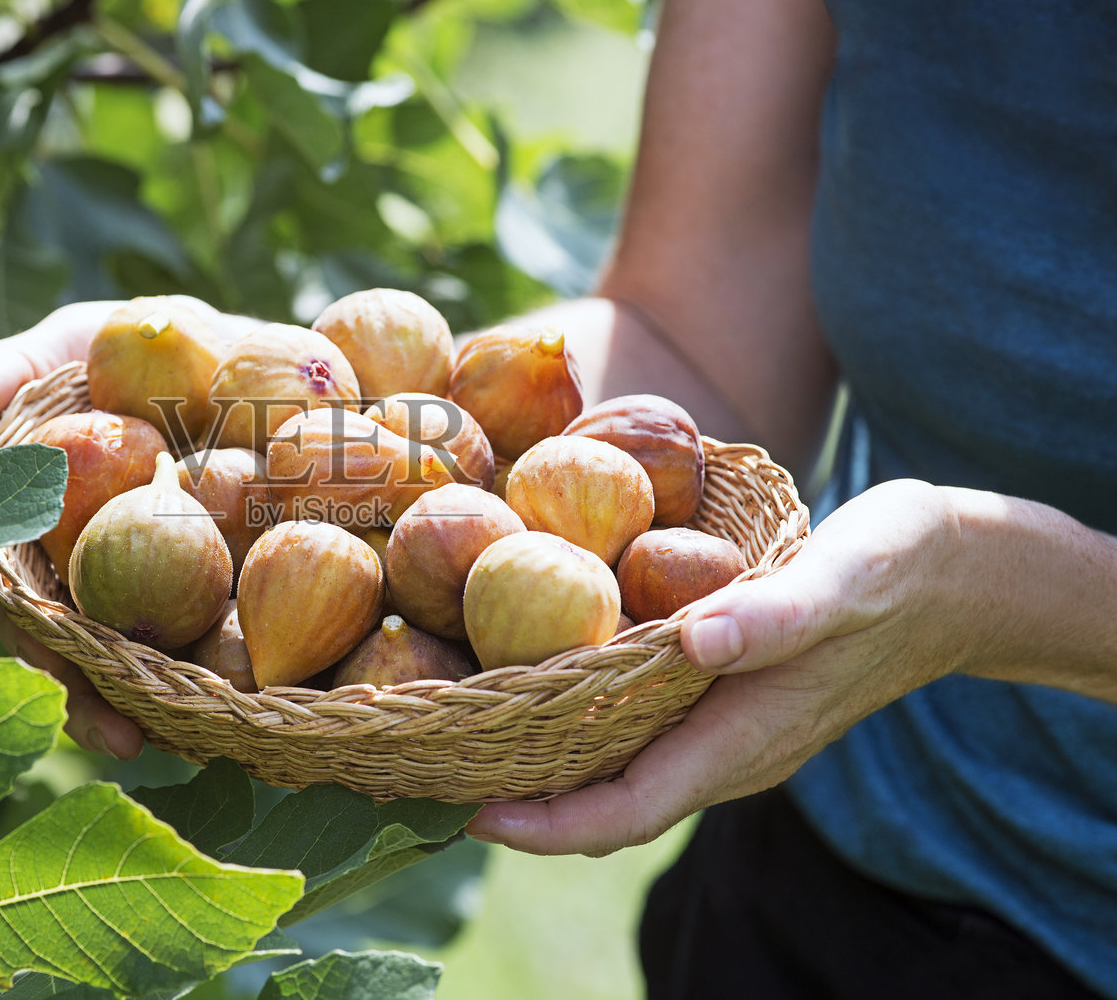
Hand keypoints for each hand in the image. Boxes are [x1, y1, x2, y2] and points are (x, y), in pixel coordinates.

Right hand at [0, 296, 263, 756]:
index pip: (30, 598)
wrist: (269, 351)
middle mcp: (110, 571)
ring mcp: (179, 582)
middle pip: (94, 648)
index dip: (38, 641)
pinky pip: (249, 631)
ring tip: (206, 744)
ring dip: (178, 703)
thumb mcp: (85, 340)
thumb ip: (21, 366)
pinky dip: (259, 665)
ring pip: (167, 657)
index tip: (60, 676)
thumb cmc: (152, 341)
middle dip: (104, 698)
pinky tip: (278, 699)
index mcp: (58, 532)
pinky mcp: (250, 579)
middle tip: (127, 738)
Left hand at [467, 478, 970, 855]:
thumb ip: (771, 616)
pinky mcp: (728, 695)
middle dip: (522, 803)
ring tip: (464, 739)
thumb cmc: (902, 572)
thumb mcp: (841, 580)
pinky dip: (580, 722)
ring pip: (620, 771)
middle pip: (607, 804)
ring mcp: (727, 728)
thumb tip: (697, 641)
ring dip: (544, 767)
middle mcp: (727, 749)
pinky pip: (638, 731)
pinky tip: (537, 680)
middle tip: (433, 774)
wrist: (964, 574)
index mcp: (742, 738)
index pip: (625, 810)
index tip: (467, 812)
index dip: (544, 826)